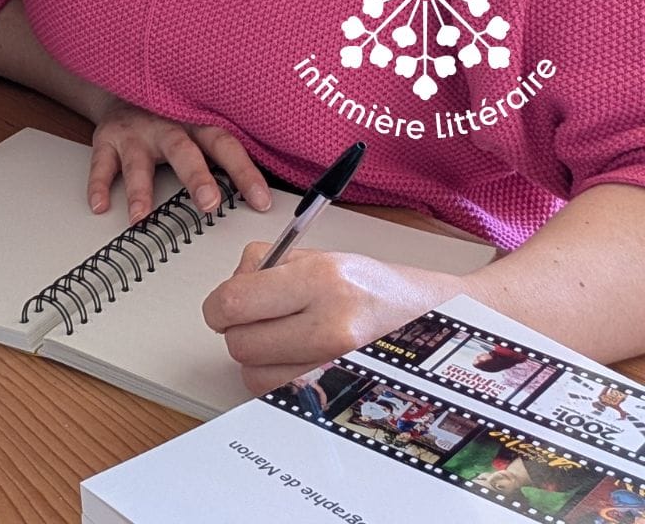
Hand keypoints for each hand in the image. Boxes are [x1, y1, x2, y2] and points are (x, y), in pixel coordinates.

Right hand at [88, 97, 271, 222]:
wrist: (125, 84)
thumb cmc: (171, 113)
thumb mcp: (200, 120)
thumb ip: (224, 149)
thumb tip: (263, 190)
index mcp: (196, 122)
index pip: (225, 146)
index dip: (244, 173)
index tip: (261, 201)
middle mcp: (166, 125)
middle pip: (183, 151)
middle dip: (196, 178)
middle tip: (209, 204)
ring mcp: (134, 132)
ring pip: (138, 160)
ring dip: (140, 189)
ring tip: (141, 216)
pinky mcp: (106, 138)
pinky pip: (100, 163)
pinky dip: (98, 184)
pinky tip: (100, 205)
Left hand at [202, 242, 465, 393]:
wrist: (433, 319)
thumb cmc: (375, 286)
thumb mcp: (320, 256)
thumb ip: (267, 268)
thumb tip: (230, 289)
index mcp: (320, 280)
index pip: (235, 302)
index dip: (218, 306)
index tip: (222, 306)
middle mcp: (331, 326)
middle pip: (240, 344)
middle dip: (238, 330)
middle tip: (257, 318)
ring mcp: (338, 366)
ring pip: (254, 376)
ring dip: (257, 359)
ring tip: (282, 338)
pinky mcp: (341, 394)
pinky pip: (280, 395)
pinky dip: (277, 380)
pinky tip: (296, 358)